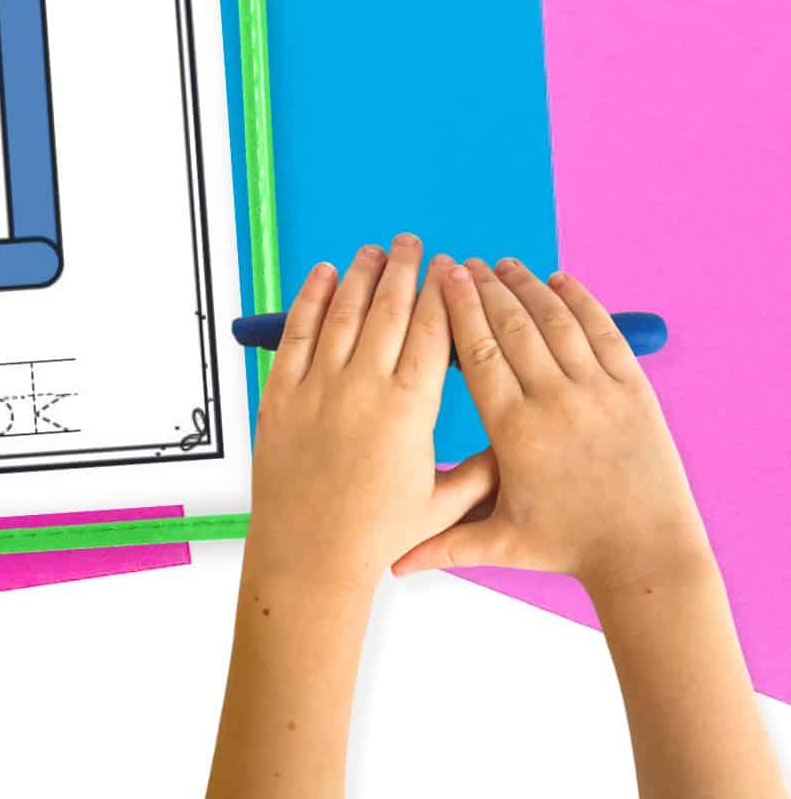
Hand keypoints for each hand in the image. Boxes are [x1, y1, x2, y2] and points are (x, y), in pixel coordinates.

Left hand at [245, 236, 495, 593]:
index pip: (431, 331)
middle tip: (413, 244)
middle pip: (388, 309)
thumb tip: (516, 442)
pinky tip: (324, 275)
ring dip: (360, 274)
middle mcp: (364, 389)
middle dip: (404, 269)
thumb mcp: (443, 505)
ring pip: (344, 312)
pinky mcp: (282, 393)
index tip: (449, 268)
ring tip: (374, 251)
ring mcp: (319, 387)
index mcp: (409, 411)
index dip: (441, 293)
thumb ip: (483, 470)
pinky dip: (312, 298)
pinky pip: (298, 332)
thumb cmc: (377, 534)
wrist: (310, 555)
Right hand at [391, 258, 712, 597]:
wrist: (647, 557)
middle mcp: (554, 402)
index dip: (457, 308)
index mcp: (515, 431)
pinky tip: (559, 280)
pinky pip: (603, 331)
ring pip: (554, 320)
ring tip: (503, 265)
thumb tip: (390, 562)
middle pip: (511, 325)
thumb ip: (443, 541)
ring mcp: (597, 392)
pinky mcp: (633, 390)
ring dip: (525, 286)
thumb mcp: (501, 543)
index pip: (477, 351)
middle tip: (461, 263)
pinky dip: (580, 300)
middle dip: (482, 287)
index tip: (440, 278)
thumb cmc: (570, 549)